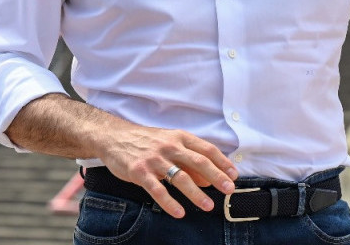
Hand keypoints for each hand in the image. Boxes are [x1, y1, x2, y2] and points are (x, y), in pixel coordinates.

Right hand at [97, 123, 238, 217]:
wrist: (115, 137)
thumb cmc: (148, 142)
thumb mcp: (171, 144)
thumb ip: (190, 160)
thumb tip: (210, 179)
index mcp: (181, 138)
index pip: (207, 149)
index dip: (223, 162)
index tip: (234, 175)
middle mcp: (170, 146)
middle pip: (199, 162)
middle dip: (217, 177)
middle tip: (229, 190)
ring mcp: (155, 159)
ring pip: (180, 177)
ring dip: (196, 193)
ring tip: (208, 206)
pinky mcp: (139, 172)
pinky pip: (157, 190)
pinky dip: (169, 202)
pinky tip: (179, 213)